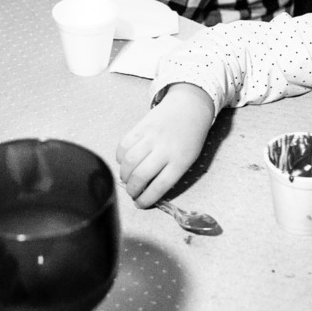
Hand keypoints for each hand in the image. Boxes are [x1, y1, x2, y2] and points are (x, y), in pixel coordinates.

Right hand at [116, 84, 214, 207]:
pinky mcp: (141, 125)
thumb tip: (147, 188)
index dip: (146, 199)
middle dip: (132, 189)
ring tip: (126, 179)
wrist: (190, 107)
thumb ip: (170, 173)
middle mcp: (165, 149)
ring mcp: (151, 136)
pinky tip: (124, 161)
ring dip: (123, 175)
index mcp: (180, 161)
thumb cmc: (191, 136)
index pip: (159, 186)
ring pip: (129, 161)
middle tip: (131, 193)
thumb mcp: (188, 158)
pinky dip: (120, 156)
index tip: (140, 204)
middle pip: (140, 175)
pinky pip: (124, 144)